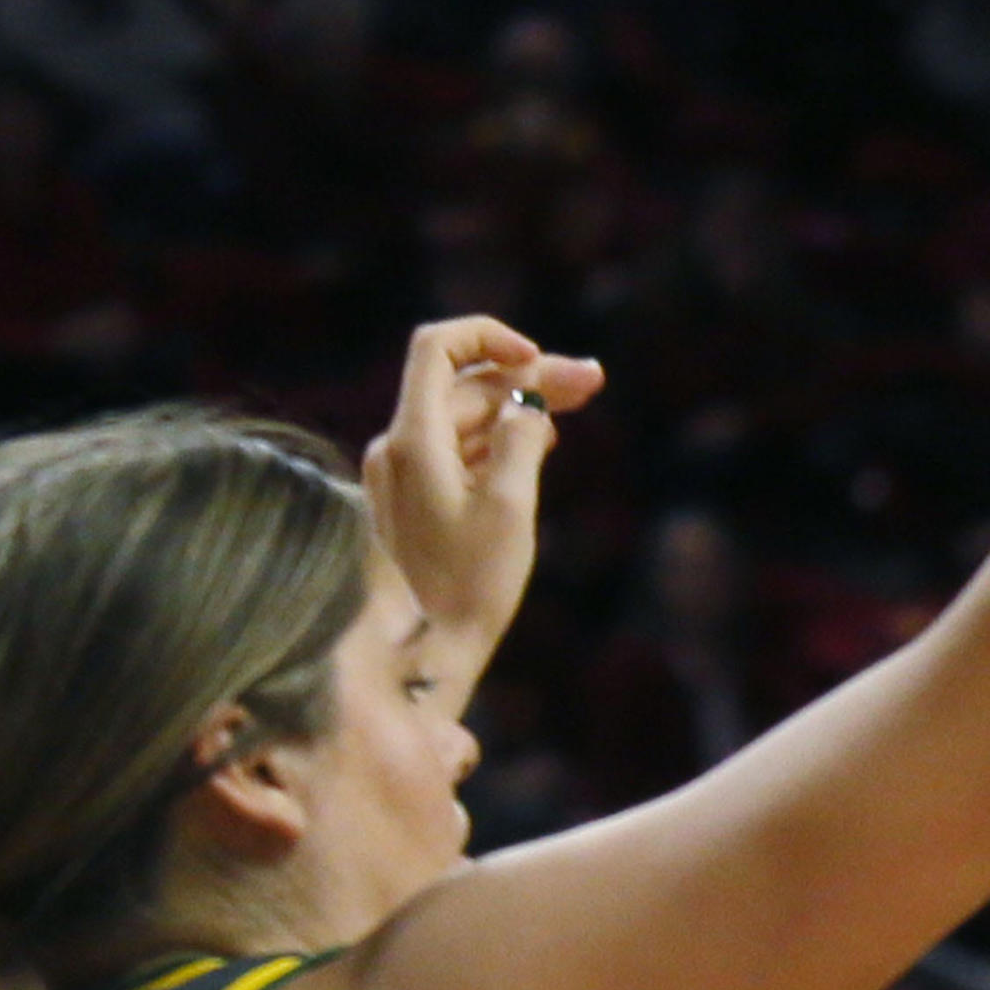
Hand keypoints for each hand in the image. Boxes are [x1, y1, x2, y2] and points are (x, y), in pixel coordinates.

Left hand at [363, 316, 610, 647]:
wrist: (425, 651)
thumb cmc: (469, 586)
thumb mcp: (510, 507)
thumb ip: (520, 440)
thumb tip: (526, 404)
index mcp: (413, 440)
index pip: (438, 348)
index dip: (490, 338)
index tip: (537, 357)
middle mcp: (398, 448)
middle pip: (465, 387)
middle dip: (527, 379)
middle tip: (592, 382)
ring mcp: (402, 475)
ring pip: (465, 420)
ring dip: (517, 409)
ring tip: (575, 407)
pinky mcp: (414, 501)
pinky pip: (458, 451)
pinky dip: (498, 440)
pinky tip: (537, 444)